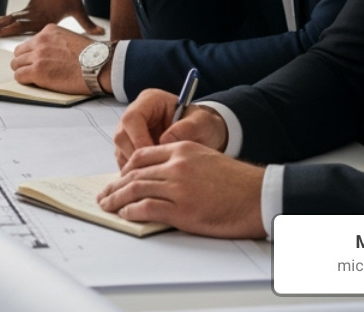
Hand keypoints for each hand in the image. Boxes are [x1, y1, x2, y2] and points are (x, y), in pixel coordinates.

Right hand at [0, 0, 101, 36]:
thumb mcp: (77, 7)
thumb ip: (87, 24)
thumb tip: (101, 34)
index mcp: (41, 16)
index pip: (20, 26)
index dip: (5, 30)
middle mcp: (31, 13)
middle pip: (8, 23)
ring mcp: (28, 9)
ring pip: (6, 19)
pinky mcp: (28, 6)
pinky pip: (11, 16)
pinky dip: (1, 21)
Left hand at [9, 25, 100, 94]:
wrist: (100, 65)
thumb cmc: (92, 56)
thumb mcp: (71, 38)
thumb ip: (56, 42)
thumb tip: (51, 53)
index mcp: (49, 31)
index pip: (30, 43)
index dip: (32, 54)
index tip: (38, 61)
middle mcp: (41, 41)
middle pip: (19, 52)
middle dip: (24, 62)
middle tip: (32, 71)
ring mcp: (38, 56)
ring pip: (16, 64)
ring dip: (23, 72)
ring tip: (34, 79)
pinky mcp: (37, 71)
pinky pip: (19, 76)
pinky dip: (24, 81)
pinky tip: (34, 83)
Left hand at [96, 141, 265, 237]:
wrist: (259, 196)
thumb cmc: (237, 182)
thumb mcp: (207, 159)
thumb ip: (182, 163)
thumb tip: (161, 177)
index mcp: (182, 149)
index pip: (142, 155)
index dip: (126, 168)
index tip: (119, 177)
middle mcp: (176, 165)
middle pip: (134, 173)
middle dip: (115, 185)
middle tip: (104, 194)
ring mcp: (178, 187)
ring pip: (135, 189)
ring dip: (116, 199)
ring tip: (107, 205)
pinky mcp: (182, 210)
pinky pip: (147, 208)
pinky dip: (131, 211)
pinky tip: (125, 214)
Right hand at [113, 88, 228, 166]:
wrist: (205, 134)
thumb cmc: (203, 125)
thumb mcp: (203, 122)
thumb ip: (187, 127)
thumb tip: (165, 140)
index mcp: (149, 101)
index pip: (132, 118)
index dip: (139, 139)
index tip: (156, 156)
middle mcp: (135, 114)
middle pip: (121, 136)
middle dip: (136, 156)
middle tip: (155, 170)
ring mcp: (131, 131)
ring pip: (120, 150)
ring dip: (135, 167)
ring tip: (157, 176)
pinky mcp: (132, 147)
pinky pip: (126, 162)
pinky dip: (137, 172)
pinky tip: (153, 178)